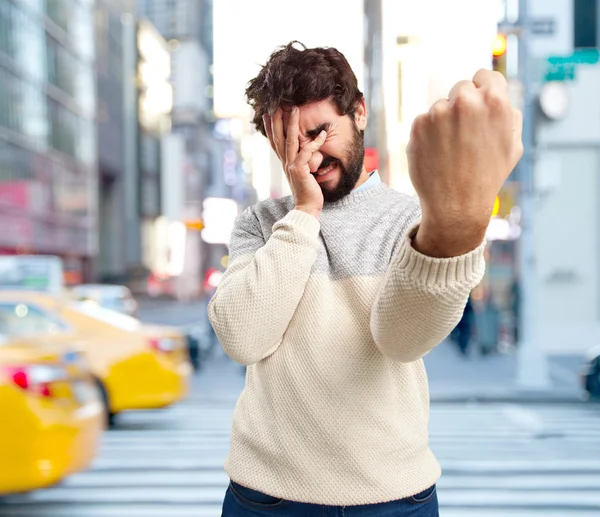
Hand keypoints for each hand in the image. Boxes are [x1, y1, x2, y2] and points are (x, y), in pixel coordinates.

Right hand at [263, 107, 326, 218]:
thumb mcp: (301, 174)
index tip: (268, 114)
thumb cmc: (307, 192)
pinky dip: (315, 142)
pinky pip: (307, 152)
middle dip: (278, 120)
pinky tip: (322, 134)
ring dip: (292, 124)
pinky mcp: (300, 170)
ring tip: (295, 109)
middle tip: (277, 104)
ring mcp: (291, 166)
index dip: (270, 128)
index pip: (275, 142)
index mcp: (285, 163)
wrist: (306, 208)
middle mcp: (285, 163)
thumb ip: (300, 162)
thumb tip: (304, 151)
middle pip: (279, 137)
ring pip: (290, 141)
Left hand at [407, 69, 522, 256]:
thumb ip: (507, 113)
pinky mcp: (418, 125)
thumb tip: (496, 94)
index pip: (485, 75)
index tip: (478, 103)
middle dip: (462, 106)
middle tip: (464, 135)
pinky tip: (437, 155)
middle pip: (461, 88)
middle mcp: (465, 102)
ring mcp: (438, 113)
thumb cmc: (488, 176)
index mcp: (495, 101)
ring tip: (451, 151)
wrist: (456, 206)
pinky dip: (428, 135)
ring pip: (441, 107)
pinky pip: (424, 122)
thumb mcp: (513, 144)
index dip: (482, 90)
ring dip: (444, 122)